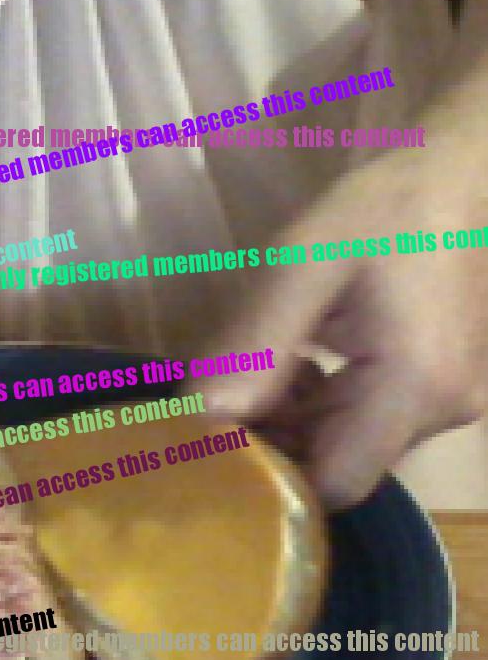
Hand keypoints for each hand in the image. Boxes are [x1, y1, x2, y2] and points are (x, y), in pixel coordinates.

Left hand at [200, 143, 486, 507]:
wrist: (456, 175)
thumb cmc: (380, 210)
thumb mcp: (301, 263)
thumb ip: (254, 343)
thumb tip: (203, 419)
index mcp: (414, 387)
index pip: (333, 484)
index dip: (270, 472)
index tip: (215, 436)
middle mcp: (441, 412)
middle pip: (338, 465)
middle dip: (273, 438)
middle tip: (220, 395)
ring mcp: (446, 402)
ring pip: (348, 444)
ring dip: (292, 417)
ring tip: (256, 365)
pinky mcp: (437, 387)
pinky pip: (367, 418)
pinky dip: (321, 402)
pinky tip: (296, 358)